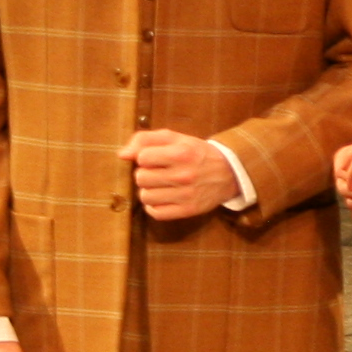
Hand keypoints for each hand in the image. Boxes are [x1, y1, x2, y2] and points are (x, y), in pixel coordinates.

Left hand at [123, 128, 237, 221]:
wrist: (228, 172)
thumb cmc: (196, 153)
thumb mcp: (175, 138)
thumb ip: (145, 139)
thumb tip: (122, 155)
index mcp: (181, 153)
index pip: (142, 157)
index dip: (145, 157)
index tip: (156, 158)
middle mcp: (184, 175)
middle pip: (141, 178)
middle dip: (145, 174)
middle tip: (158, 172)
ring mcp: (186, 195)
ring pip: (146, 197)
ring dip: (148, 191)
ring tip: (159, 185)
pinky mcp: (188, 210)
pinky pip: (156, 213)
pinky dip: (154, 206)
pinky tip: (162, 198)